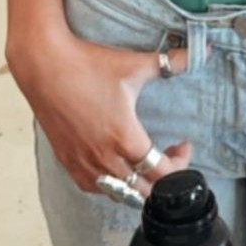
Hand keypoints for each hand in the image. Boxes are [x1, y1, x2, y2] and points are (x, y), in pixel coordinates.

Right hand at [9, 32, 192, 196]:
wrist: (44, 64)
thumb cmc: (88, 65)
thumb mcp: (136, 64)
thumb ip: (172, 62)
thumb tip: (201, 52)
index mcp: (124, 138)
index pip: (161, 173)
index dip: (180, 164)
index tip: (183, 146)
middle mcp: (104, 157)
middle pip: (142, 190)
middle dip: (161, 178)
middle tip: (167, 156)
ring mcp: (82, 161)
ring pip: (116, 193)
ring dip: (135, 185)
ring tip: (143, 165)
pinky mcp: (66, 159)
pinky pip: (91, 187)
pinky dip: (108, 185)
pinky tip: (113, 168)